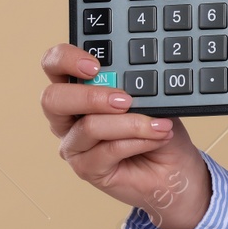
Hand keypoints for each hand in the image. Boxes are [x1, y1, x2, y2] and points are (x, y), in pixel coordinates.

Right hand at [39, 44, 210, 228]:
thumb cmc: (160, 126)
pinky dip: (138, 140)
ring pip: (89, 126)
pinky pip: (108, 150)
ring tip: (159, 124)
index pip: (54, 65)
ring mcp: (74, 144)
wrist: (175, 167)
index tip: (95, 65)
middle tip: (124, 99)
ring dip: (131, 123)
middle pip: (52, 99)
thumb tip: (134, 80)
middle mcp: (68, 116)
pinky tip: (157, 137)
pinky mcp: (85, 169)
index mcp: (78, 88)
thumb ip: (135, 84)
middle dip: (90, 96)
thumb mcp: (151, 97)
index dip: (66, 59)